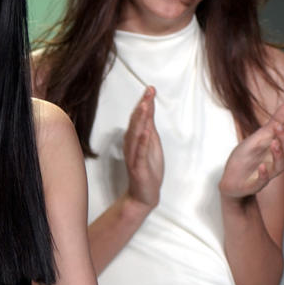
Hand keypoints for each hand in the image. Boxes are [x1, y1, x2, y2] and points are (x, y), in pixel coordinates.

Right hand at [123, 86, 163, 209]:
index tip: (150, 89)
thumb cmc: (148, 170)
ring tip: (145, 105)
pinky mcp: (138, 167)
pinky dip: (143, 141)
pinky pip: (140, 152)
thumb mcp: (152, 147)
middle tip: (148, 91)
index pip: (139, 118)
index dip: (145, 103)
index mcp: (135, 139)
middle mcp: (131, 145)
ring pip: (136, 134)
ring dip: (140, 119)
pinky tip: (146, 131)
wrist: (143, 195)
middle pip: (136, 122)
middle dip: (143, 106)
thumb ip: (149, 130)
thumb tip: (149, 113)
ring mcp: (134, 156)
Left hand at [219, 104, 283, 198]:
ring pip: (279, 167)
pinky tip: (261, 166)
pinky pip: (262, 181)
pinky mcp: (254, 184)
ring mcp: (265, 174)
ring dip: (278, 155)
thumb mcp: (256, 138)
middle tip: (279, 127)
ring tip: (274, 143)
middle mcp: (274, 163)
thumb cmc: (245, 158)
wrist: (231, 180)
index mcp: (276, 151)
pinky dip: (263, 174)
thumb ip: (272, 124)